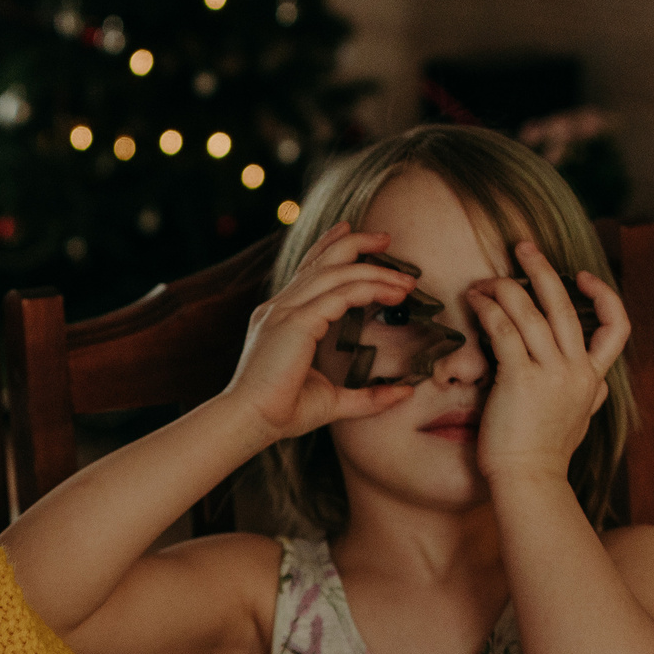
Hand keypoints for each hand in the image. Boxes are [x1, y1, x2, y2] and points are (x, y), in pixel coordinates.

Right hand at [218, 225, 422, 446]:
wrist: (248, 422)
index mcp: (279, 318)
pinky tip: (393, 294)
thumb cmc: (280, 414)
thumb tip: (403, 393)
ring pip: (335, 273)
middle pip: (322, 261)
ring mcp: (284, 311)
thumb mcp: (332, 400)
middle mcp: (279, 308)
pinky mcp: (296, 322)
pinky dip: (369, 289)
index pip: (307, 271)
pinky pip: (340, 294)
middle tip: (387, 238)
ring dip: (375, 271)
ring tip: (406, 279)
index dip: (328, 246)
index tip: (351, 231)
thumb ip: (366, 396)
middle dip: (356, 243)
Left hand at [464, 240, 628, 489]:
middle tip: (523, 246)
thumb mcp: (580, 421)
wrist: (530, 482)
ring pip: (531, 311)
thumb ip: (588, 396)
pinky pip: (504, 330)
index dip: (604, 297)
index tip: (583, 278)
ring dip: (506, 287)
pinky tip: (475, 301)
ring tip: (485, 279)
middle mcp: (577, 371)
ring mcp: (551, 374)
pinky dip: (489, 310)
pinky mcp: (520, 379)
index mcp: (593, 379)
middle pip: (565, 306)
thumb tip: (596, 385)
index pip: (617, 328)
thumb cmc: (545, 457)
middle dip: (542, 269)